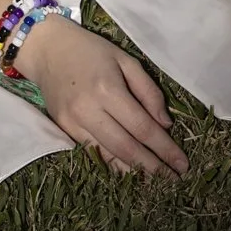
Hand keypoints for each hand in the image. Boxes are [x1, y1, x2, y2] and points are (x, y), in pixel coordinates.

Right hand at [14, 16, 187, 176]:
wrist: (47, 48)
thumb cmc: (91, 50)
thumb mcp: (126, 60)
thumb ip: (148, 91)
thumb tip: (165, 124)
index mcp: (108, 89)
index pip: (142, 128)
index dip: (164, 149)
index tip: (182, 163)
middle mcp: (89, 110)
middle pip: (126, 148)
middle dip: (153, 167)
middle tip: (174, 180)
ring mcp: (73, 123)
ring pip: (108, 156)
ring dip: (134, 172)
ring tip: (156, 182)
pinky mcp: (64, 129)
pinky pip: (93, 153)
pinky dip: (113, 165)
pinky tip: (129, 172)